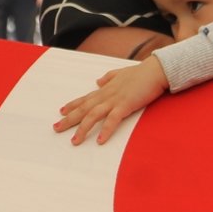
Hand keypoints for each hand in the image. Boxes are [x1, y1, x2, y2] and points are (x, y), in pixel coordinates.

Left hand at [54, 56, 168, 144]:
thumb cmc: (140, 73)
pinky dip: (106, 130)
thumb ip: (108, 77)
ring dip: (82, 128)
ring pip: (93, 115)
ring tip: (75, 141)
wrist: (156, 70)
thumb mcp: (120, 73)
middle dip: (69, 119)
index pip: (85, 98)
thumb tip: (98, 81)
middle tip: (56, 128)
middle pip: (83, 108)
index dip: (72, 105)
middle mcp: (106, 94)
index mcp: (105, 89)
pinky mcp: (125, 105)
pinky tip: (100, 141)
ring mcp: (115, 100)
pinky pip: (113, 120)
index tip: (61, 111)